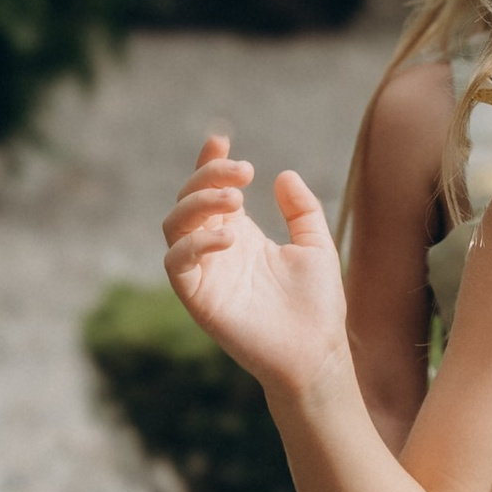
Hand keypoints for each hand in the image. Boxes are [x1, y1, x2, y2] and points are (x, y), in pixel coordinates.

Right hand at [162, 132, 347, 397]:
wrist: (316, 352)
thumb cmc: (317, 305)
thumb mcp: (316, 245)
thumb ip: (301, 210)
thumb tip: (283, 175)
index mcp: (240, 235)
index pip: (212, 191)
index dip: (209, 162)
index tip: (221, 139)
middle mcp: (216, 250)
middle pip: (188, 200)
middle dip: (207, 176)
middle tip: (242, 171)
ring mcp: (205, 273)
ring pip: (173, 225)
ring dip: (198, 203)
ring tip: (236, 200)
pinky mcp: (198, 298)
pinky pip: (176, 263)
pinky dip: (194, 243)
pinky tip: (228, 238)